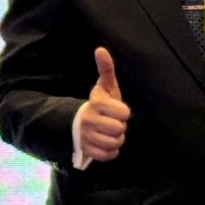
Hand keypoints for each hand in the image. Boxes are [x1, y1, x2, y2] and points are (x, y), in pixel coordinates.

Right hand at [80, 47, 130, 161]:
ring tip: (110, 133)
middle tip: (113, 123)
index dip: (124, 112)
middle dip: (120, 127)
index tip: (117, 110)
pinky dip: (111, 152)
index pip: (124, 113)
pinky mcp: (87, 150)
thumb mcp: (105, 86)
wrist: (80, 122)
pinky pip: (108, 155)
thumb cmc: (100, 104)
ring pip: (115, 143)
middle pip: (120, 129)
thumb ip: (106, 68)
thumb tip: (101, 49)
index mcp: (96, 103)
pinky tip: (106, 143)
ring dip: (116, 139)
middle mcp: (89, 120)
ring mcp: (86, 136)